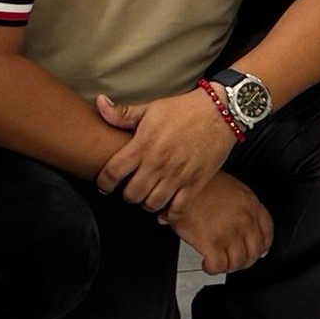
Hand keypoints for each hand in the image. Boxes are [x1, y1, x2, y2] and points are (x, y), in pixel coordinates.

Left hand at [91, 88, 238, 212]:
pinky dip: (168, 215)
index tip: (104, 185)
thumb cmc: (184, 109)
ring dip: (146, 203)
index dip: (104, 182)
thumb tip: (99, 103)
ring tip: (147, 196)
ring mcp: (177, 176)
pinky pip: (177, 209)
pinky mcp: (195, 183)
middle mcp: (158, 164)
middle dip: (126, 194)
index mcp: (143, 145)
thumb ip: (122, 113)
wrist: (220, 112)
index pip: (113, 172)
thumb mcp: (151, 108)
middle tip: (129, 189)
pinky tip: (164, 211)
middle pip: (131, 194)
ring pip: (152, 204)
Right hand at [167, 169, 274, 274]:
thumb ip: (241, 205)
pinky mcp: (211, 243)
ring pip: (238, 262)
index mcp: (250, 204)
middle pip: (254, 252)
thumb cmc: (200, 183)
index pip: (267, 234)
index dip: (261, 248)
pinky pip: (219, 266)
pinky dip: (213, 269)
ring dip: (228, 267)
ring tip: (219, 263)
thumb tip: (244, 226)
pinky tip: (207, 264)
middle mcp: (244, 220)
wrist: (181, 184)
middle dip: (244, 260)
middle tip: (234, 260)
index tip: (257, 252)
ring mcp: (229, 232)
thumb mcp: (230, 186)